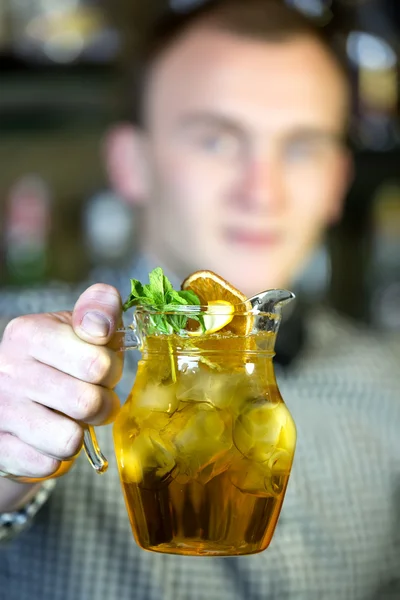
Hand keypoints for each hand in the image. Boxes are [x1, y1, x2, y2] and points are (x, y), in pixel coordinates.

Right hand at [0, 284, 122, 479]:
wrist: (18, 403)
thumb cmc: (63, 362)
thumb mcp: (81, 328)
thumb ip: (100, 310)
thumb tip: (99, 324)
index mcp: (29, 332)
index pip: (97, 363)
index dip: (110, 371)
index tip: (100, 368)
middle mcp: (7, 369)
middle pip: (88, 403)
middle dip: (102, 405)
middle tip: (91, 398)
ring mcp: (0, 410)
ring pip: (69, 440)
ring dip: (80, 433)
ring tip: (70, 419)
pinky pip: (49, 464)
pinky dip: (58, 457)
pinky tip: (48, 438)